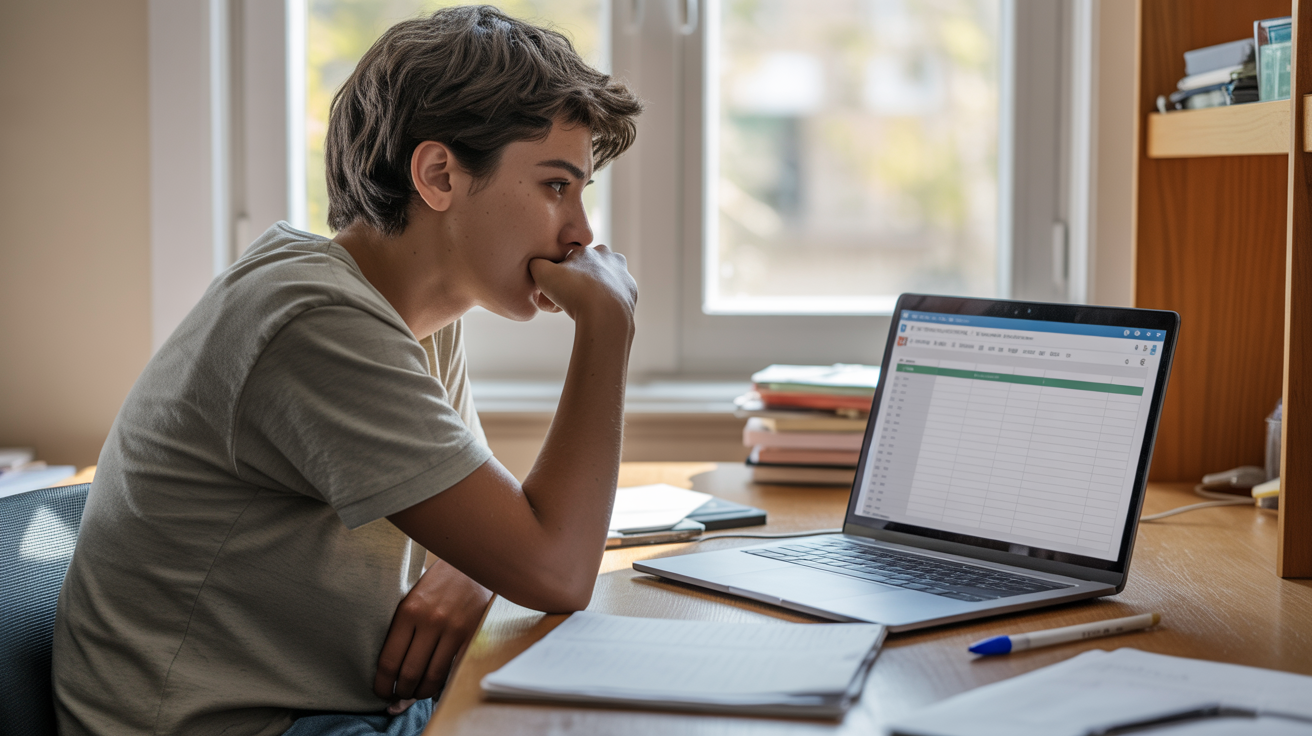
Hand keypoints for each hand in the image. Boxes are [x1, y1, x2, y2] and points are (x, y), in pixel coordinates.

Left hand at [374, 557, 492, 706]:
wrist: (472, 563)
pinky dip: (442, 685)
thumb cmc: (437, 581)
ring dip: (420, 693)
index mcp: (408, 611)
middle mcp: (430, 621)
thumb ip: (402, 627)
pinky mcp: (471, 635)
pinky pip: (453, 670)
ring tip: (414, 693)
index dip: (382, 684)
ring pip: (432, 677)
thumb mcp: (412, 596)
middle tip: (396, 697)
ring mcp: (453, 629)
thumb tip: (392, 668)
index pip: (389, 660)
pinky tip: (434, 688)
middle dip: (400, 693)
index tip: (380, 691)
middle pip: (409, 673)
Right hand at [529, 245, 636, 322]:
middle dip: (581, 279)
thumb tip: (536, 263)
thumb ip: (536, 264)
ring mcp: (623, 274)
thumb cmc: (572, 292)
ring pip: (605, 279)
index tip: (558, 289)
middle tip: (571, 297)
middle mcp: (609, 257)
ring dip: (597, 288)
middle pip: (590, 267)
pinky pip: (617, 295)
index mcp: (588, 250)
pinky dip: (608, 301)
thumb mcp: (542, 274)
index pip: (571, 259)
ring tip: (585, 305)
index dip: (562, 274)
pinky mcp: (631, 291)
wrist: (604, 314)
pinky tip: (599, 311)